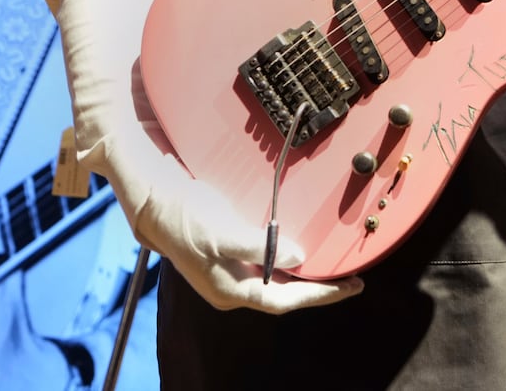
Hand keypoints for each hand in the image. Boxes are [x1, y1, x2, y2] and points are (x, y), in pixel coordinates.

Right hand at [137, 171, 363, 313]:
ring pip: (277, 282)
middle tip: (351, 280)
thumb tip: (298, 256)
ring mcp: (230, 273)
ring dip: (304, 277)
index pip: (285, 301)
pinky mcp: (229, 256)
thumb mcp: (222, 232)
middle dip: (318, 289)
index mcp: (230, 291)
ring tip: (333, 269)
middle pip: (284, 295)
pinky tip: (302, 253)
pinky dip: (288, 262)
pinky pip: (267, 266)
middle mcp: (232, 287)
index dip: (319, 295)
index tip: (348, 287)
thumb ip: (259, 247)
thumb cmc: (184, 218)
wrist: (154, 203)